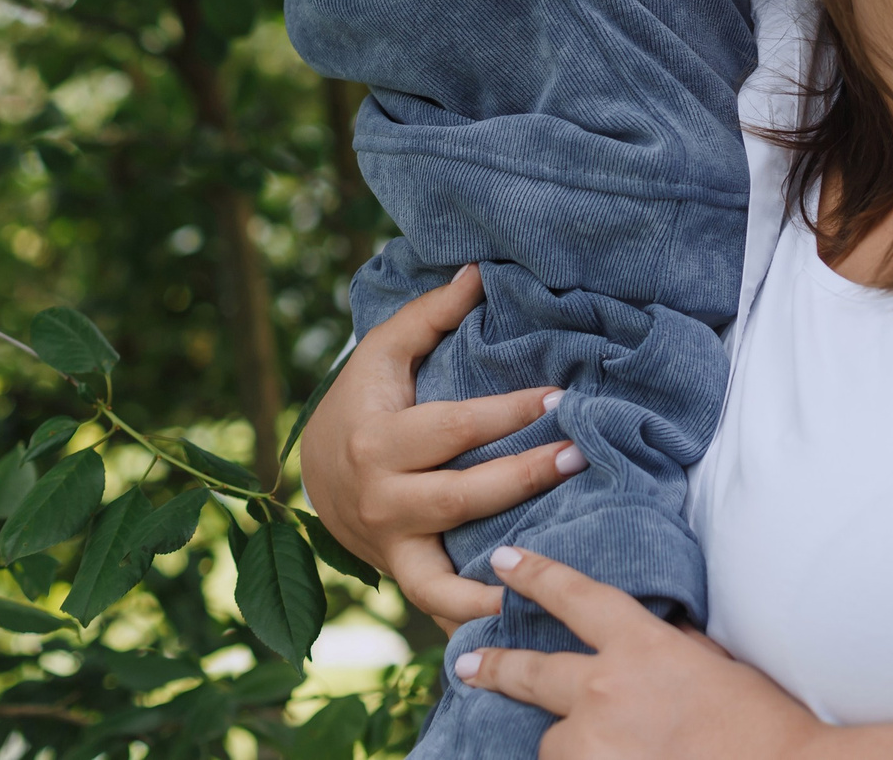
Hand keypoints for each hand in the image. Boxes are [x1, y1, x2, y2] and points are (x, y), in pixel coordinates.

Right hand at [298, 267, 589, 628]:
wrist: (312, 471)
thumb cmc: (360, 400)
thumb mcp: (382, 351)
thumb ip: (430, 315)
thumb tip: (479, 273)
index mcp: (378, 441)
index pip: (456, 427)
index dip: (510, 412)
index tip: (562, 397)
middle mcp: (382, 500)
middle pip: (462, 496)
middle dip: (524, 478)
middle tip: (580, 454)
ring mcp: (390, 548)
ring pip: (444, 577)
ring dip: (498, 579)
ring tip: (551, 568)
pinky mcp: (401, 576)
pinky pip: (438, 607)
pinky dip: (473, 620)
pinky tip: (521, 618)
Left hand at [457, 547, 825, 759]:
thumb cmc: (758, 721)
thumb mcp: (713, 664)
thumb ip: (668, 647)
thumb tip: (651, 639)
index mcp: (640, 646)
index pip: (576, 597)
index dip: (537, 576)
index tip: (505, 562)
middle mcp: (604, 689)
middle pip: (530, 671)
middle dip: (494, 665)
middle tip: (466, 662)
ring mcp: (591, 742)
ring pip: (553, 740)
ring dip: (574, 745)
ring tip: (619, 750)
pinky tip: (620, 759)